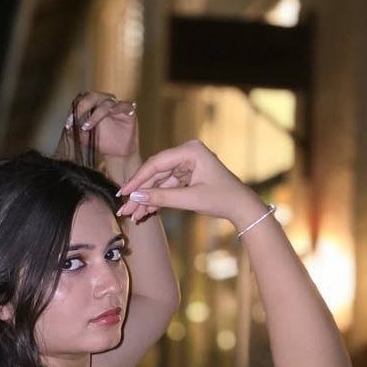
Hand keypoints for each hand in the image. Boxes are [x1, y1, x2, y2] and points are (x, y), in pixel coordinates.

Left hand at [64, 91, 136, 160]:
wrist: (118, 154)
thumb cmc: (103, 143)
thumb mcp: (86, 138)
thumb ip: (77, 131)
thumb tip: (67, 128)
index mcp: (94, 105)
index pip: (83, 99)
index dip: (75, 109)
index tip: (68, 123)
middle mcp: (105, 103)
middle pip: (93, 96)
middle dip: (83, 106)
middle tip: (75, 118)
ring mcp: (118, 106)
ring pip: (106, 102)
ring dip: (95, 114)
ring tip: (87, 126)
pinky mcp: (129, 111)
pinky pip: (124, 105)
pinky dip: (116, 109)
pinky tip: (109, 116)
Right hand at [114, 139, 255, 226]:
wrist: (242, 207)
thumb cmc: (222, 199)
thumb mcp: (190, 199)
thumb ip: (162, 197)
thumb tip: (135, 198)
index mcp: (190, 151)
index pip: (157, 164)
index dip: (138, 179)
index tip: (124, 193)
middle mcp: (186, 154)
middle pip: (156, 173)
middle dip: (140, 193)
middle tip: (124, 208)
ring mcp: (186, 165)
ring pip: (159, 182)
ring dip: (147, 199)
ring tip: (133, 215)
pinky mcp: (187, 176)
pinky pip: (167, 187)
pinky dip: (157, 199)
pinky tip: (145, 212)